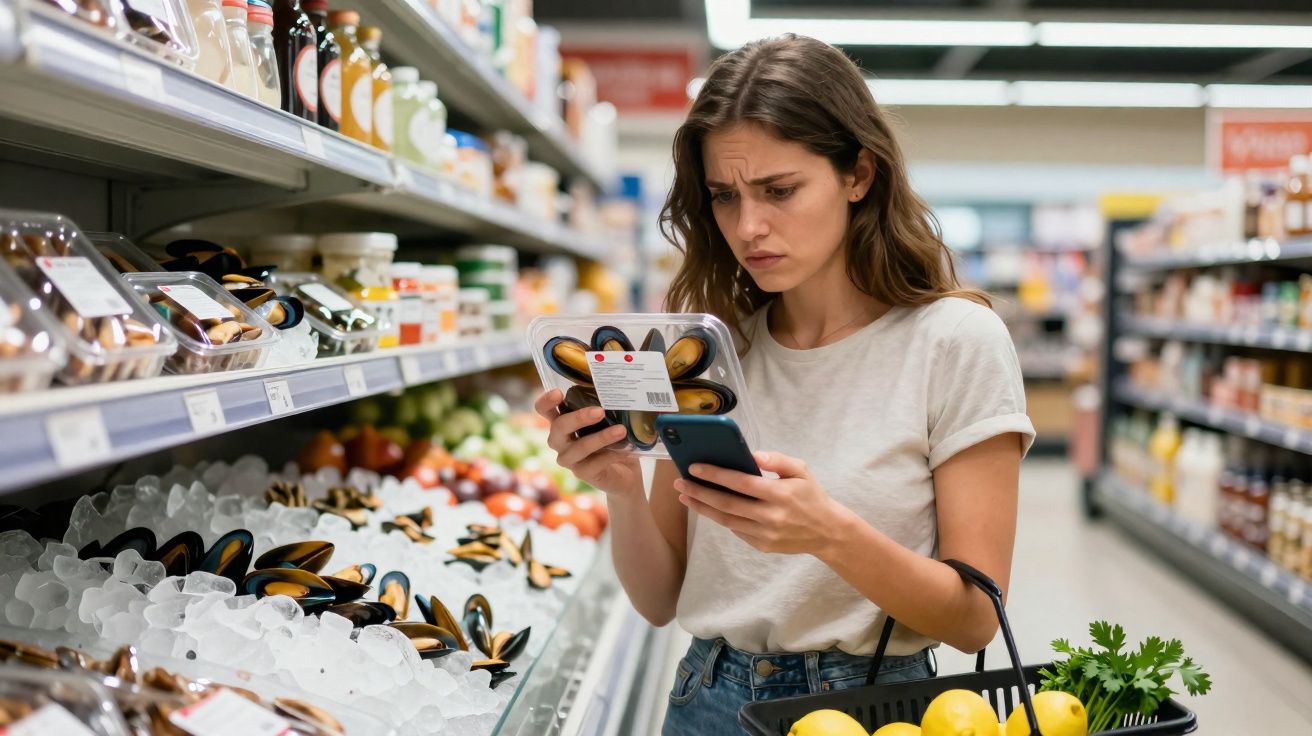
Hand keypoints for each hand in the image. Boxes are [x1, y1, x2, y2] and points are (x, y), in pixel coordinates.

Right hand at [534, 389, 643, 498]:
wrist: (624, 473)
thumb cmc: (612, 439)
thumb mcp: (609, 421)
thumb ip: (605, 407)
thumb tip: (617, 392)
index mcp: (562, 422)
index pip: (544, 409)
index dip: (546, 401)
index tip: (559, 393)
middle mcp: (559, 441)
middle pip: (559, 427)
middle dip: (579, 418)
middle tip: (600, 411)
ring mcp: (569, 459)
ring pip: (580, 447)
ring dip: (601, 437)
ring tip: (621, 430)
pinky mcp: (582, 473)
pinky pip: (595, 463)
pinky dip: (611, 454)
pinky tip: (625, 450)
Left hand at [675, 451, 850, 555]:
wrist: (828, 532)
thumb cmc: (811, 496)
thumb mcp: (802, 471)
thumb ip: (778, 460)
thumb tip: (753, 455)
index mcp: (780, 494)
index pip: (741, 483)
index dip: (715, 475)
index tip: (694, 467)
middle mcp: (770, 516)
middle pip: (726, 504)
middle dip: (699, 492)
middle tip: (680, 483)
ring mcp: (765, 534)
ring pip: (726, 520)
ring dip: (703, 507)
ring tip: (685, 496)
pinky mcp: (762, 545)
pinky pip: (736, 530)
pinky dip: (721, 518)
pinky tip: (708, 507)